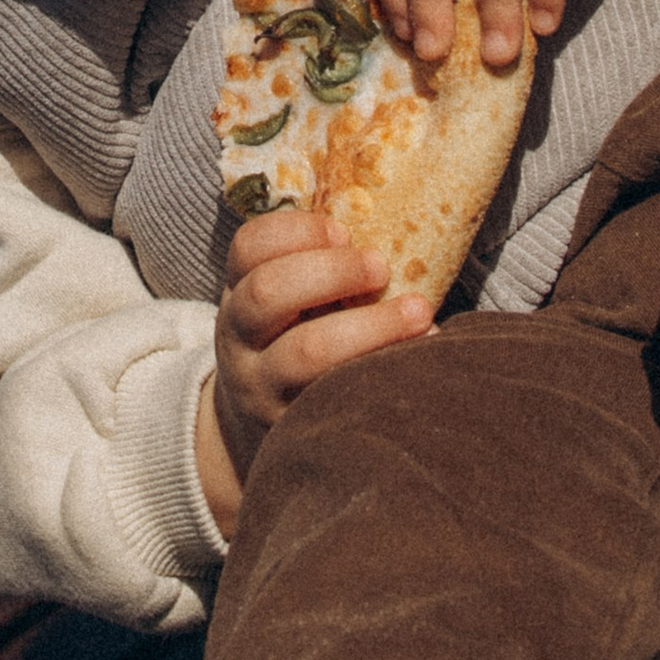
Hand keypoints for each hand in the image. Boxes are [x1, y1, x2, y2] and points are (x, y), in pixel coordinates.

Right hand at [194, 206, 433, 538]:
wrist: (256, 426)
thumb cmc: (291, 345)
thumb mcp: (282, 307)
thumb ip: (315, 273)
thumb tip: (400, 235)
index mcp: (240, 295)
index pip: (249, 247)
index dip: (297, 231)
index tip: (343, 233)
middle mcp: (240, 340)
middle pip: (268, 292)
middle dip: (333, 271)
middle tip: (381, 268)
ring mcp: (263, 388)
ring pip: (306, 352)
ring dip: (371, 326)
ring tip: (420, 313)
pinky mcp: (294, 428)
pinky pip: (337, 399)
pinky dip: (383, 374)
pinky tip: (415, 366)